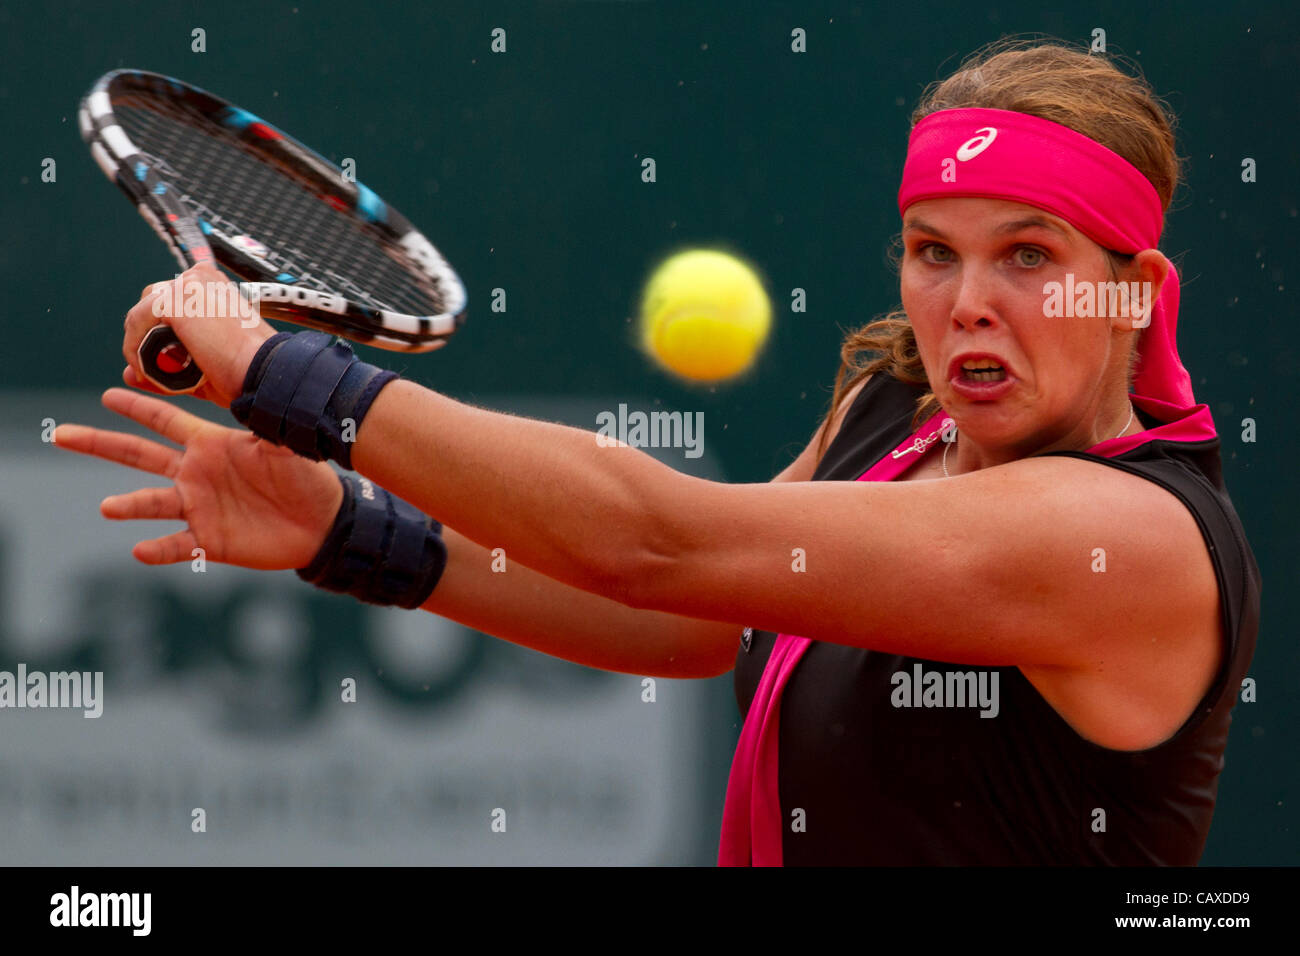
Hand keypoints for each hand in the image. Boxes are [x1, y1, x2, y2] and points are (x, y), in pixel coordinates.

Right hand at [55, 388, 342, 568]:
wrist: (322, 523)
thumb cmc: (307, 478)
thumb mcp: (284, 446)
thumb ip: (265, 423)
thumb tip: (260, 392)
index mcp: (211, 444)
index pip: (165, 420)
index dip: (138, 406)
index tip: (109, 393)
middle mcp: (196, 473)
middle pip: (139, 455)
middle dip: (101, 443)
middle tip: (61, 434)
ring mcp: (199, 507)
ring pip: (153, 503)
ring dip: (130, 505)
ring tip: (108, 507)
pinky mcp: (210, 540)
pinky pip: (178, 546)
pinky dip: (159, 549)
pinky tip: (140, 550)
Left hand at [122, 261, 276, 407]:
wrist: (264, 372)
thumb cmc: (248, 369)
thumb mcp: (203, 363)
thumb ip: (168, 364)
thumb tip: (130, 375)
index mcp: (214, 285)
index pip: (172, 299)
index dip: (160, 332)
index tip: (164, 361)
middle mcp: (200, 277)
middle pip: (153, 301)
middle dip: (148, 336)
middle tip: (156, 368)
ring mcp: (186, 285)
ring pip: (141, 313)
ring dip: (140, 343)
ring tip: (155, 372)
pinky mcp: (174, 300)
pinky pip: (136, 323)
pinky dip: (135, 349)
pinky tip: (147, 370)